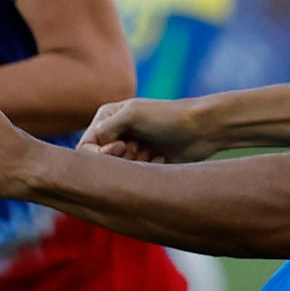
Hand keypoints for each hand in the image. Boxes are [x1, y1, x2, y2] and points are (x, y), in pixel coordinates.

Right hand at [79, 97, 221, 162]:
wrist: (203, 128)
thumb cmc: (168, 117)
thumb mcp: (133, 114)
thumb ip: (106, 128)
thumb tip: (89, 147)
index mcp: (107, 117)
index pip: (86, 146)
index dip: (101, 153)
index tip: (122, 148)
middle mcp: (116, 132)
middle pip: (102, 162)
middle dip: (121, 160)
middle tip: (141, 150)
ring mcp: (131, 147)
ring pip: (118, 171)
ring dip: (136, 165)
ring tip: (154, 153)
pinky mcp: (146, 161)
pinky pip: (135, 176)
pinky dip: (148, 169)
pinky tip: (162, 159)